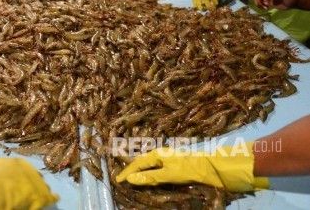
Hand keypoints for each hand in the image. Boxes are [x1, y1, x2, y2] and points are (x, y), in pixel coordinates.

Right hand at [0, 158, 58, 209]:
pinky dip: (52, 198)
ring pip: (42, 185)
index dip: (20, 176)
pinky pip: (51, 196)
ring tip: (38, 196)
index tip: (17, 182)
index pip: (21, 168)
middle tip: (27, 190)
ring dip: (40, 190)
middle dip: (32, 181)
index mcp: (15, 163)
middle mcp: (28, 169)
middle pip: (33, 175)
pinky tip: (55, 198)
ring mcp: (37, 181)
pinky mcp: (43, 194)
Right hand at [116, 142, 268, 191]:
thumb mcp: (169, 174)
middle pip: (143, 163)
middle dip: (132, 171)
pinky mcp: (178, 168)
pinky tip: (152, 181)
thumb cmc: (193, 169)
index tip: (117, 180)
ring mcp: (171, 161)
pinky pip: (160, 172)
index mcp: (159, 154)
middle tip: (121, 179)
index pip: (137, 164)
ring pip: (151, 167)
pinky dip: (152, 176)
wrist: (218, 168)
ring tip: (133, 180)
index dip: (127, 172)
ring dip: (141, 173)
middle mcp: (163, 156)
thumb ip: (150, 176)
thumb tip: (130, 178)